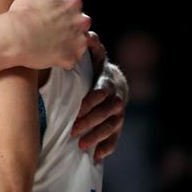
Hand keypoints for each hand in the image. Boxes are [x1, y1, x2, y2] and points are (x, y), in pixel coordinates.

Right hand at [9, 0, 90, 69]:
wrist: (14, 36)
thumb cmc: (23, 13)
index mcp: (73, 4)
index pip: (75, 8)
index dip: (64, 14)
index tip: (53, 19)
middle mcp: (81, 22)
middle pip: (81, 25)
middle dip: (71, 29)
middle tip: (53, 33)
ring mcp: (77, 41)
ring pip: (80, 43)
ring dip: (70, 44)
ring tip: (53, 46)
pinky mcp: (71, 58)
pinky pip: (72, 60)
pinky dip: (64, 59)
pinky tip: (51, 56)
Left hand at [71, 34, 127, 161]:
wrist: (114, 81)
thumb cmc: (96, 68)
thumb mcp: (94, 56)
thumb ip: (91, 48)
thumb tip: (88, 34)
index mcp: (109, 81)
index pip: (103, 91)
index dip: (93, 100)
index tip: (81, 108)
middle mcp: (117, 98)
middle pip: (108, 112)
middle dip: (91, 121)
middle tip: (73, 130)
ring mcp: (119, 113)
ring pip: (112, 126)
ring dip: (97, 137)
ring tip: (81, 146)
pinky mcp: (117, 126)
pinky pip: (115, 138)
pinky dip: (107, 148)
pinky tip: (96, 157)